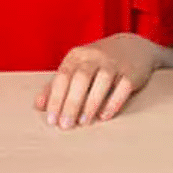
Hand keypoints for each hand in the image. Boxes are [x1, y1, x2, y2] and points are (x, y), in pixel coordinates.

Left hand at [34, 34, 159, 128]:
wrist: (133, 47)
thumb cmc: (98, 63)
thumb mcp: (76, 68)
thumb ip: (57, 85)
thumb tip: (39, 106)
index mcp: (78, 55)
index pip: (63, 76)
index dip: (56, 98)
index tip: (52, 119)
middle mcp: (95, 56)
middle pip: (81, 79)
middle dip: (71, 103)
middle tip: (65, 125)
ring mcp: (115, 63)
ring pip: (102, 81)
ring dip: (91, 103)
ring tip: (83, 122)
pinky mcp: (132, 72)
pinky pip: (123, 87)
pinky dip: (113, 102)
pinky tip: (104, 116)